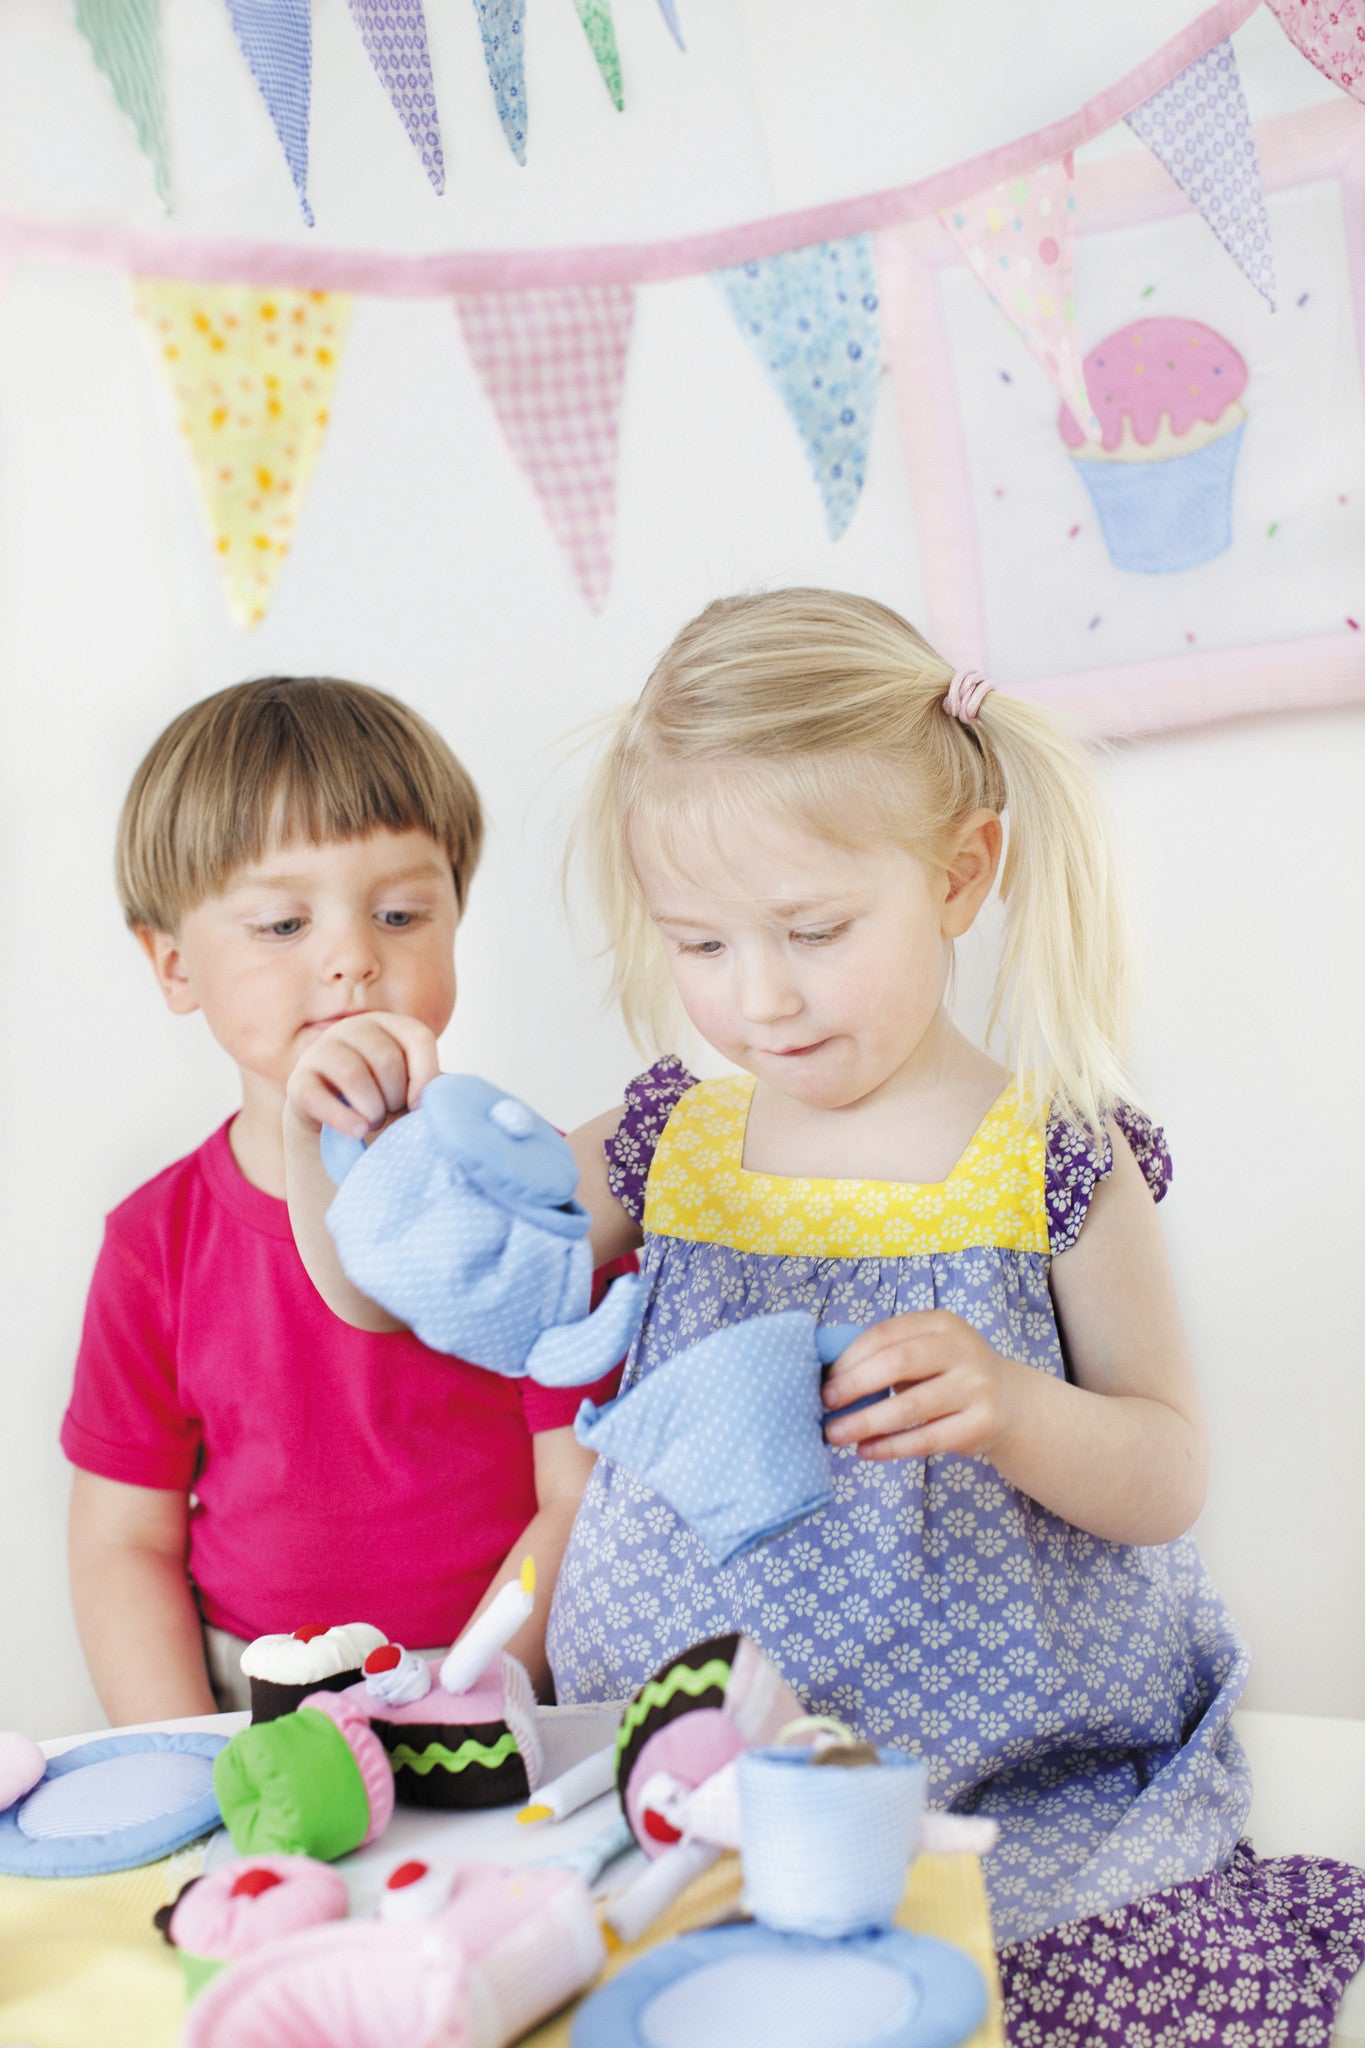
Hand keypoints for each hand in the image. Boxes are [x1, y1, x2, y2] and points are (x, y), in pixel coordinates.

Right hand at [285, 1011, 440, 1140]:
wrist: (336, 1121)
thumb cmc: (384, 1100)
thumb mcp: (411, 1087)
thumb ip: (432, 1086)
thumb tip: (445, 1099)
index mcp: (389, 1024)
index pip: (419, 1038)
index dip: (426, 1076)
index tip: (420, 1106)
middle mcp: (355, 1028)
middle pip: (386, 1061)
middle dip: (395, 1099)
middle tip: (391, 1115)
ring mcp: (322, 1050)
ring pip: (354, 1075)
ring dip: (372, 1110)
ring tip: (374, 1123)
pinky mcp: (298, 1080)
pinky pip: (318, 1097)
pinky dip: (343, 1119)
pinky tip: (357, 1131)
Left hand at [820, 1311, 1023, 1461]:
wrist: (1008, 1402)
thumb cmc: (948, 1374)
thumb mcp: (927, 1351)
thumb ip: (888, 1355)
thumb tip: (829, 1378)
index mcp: (941, 1324)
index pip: (887, 1334)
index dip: (851, 1357)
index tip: (826, 1379)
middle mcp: (962, 1350)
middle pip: (898, 1363)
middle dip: (855, 1385)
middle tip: (825, 1404)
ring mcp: (975, 1387)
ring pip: (910, 1407)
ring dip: (865, 1422)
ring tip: (835, 1434)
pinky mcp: (981, 1424)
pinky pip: (927, 1439)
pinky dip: (890, 1447)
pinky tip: (866, 1450)